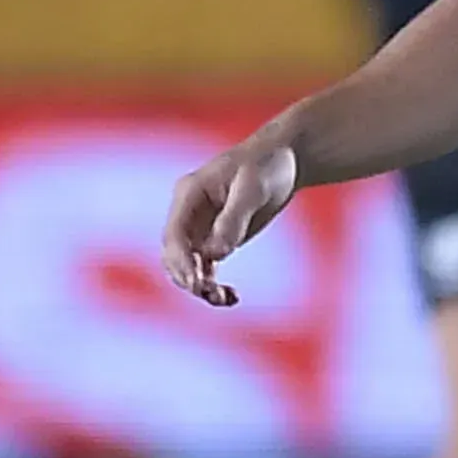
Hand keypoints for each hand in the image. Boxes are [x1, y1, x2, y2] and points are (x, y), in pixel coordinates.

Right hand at [160, 132, 300, 307]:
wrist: (283, 159)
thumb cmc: (266, 164)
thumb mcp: (252, 187)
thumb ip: (233, 219)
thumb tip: (216, 254)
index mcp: (189, 194)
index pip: (174, 233)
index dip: (180, 260)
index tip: (194, 281)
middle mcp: (189, 214)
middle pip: (174, 254)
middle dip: (187, 277)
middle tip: (211, 293)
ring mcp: (201, 229)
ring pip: (188, 267)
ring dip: (200, 286)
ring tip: (225, 298)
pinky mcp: (217, 241)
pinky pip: (206, 271)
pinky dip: (214, 286)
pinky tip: (232, 298)